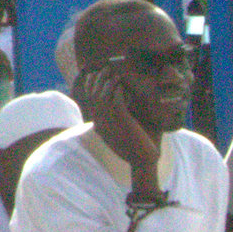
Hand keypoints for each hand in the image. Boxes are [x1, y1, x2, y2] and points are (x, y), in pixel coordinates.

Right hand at [77, 63, 160, 183]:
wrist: (143, 162)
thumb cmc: (137, 148)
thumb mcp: (122, 133)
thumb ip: (117, 120)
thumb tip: (120, 106)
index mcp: (99, 125)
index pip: (89, 101)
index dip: (91, 85)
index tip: (97, 74)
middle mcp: (101, 123)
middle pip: (93, 95)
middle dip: (98, 80)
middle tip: (105, 69)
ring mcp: (110, 123)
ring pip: (102, 96)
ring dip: (107, 82)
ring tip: (114, 73)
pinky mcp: (122, 122)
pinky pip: (116, 100)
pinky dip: (117, 89)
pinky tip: (121, 83)